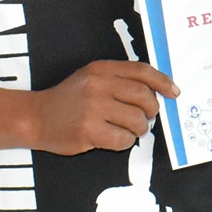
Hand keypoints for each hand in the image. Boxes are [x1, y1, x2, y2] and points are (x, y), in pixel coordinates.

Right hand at [31, 61, 176, 154]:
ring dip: (139, 129)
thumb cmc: (69, 100)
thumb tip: (156, 92)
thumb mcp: (91, 78)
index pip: (141, 71)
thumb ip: (119, 80)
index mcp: (101, 69)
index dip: (163, 82)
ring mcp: (93, 108)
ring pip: (137, 120)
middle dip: (151, 110)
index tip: (174, 93)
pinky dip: (125, 142)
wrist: (37, 117)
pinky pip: (123, 139)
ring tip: (129, 130)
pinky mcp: (88, 131)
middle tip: (145, 117)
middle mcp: (98, 85)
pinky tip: (115, 138)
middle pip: (144, 96)